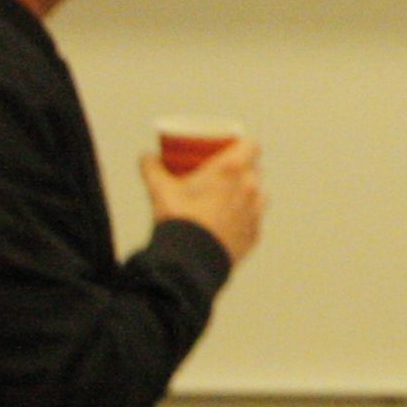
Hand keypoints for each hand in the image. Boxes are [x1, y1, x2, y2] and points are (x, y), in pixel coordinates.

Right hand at [145, 135, 264, 264]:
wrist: (190, 261)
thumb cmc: (179, 220)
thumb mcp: (159, 189)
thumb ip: (151, 167)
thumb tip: (146, 157)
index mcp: (232, 170)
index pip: (252, 145)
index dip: (242, 145)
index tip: (229, 150)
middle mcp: (250, 188)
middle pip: (255, 170)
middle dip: (242, 170)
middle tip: (221, 176)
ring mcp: (255, 213)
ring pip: (260, 195)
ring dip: (247, 194)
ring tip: (226, 200)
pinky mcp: (254, 235)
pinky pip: (254, 221)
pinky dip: (244, 220)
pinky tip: (227, 225)